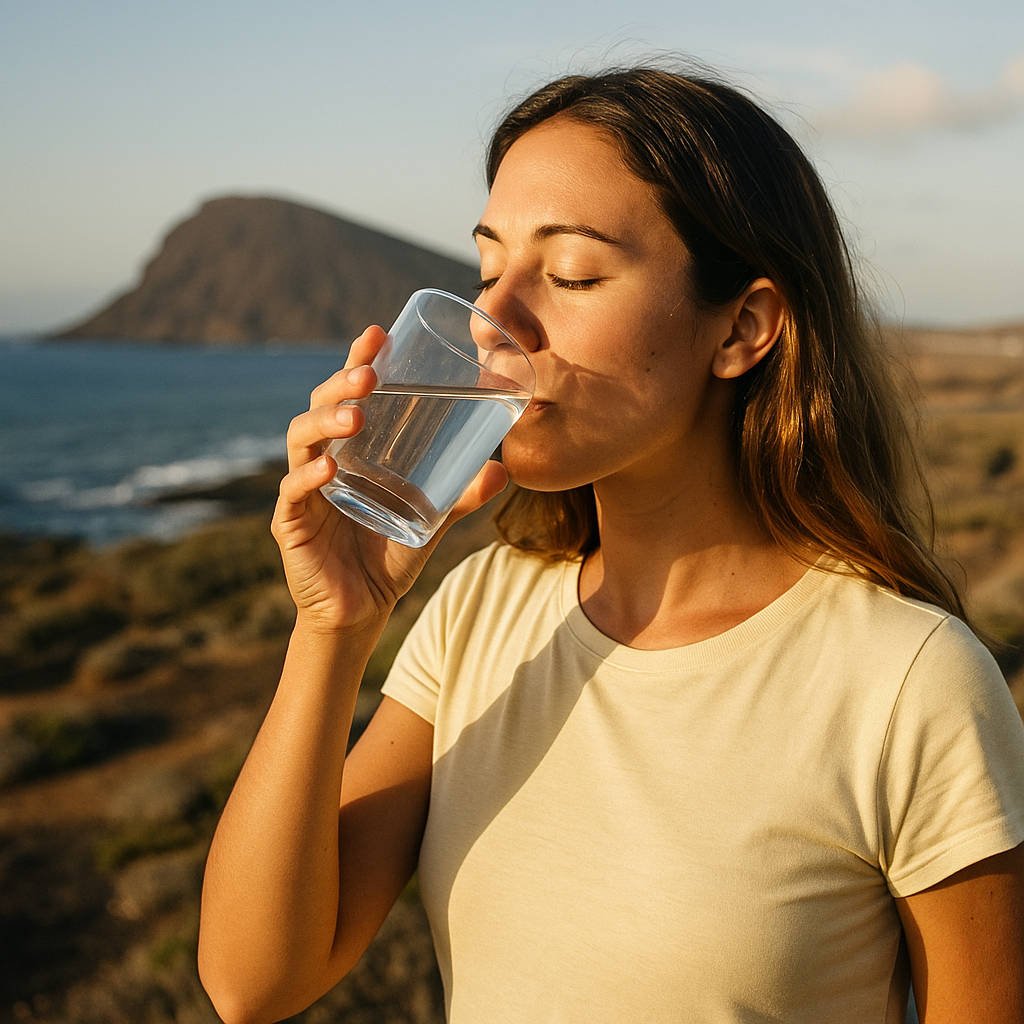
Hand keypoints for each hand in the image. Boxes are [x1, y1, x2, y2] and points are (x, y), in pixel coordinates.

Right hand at [271, 326, 508, 633]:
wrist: (360, 611)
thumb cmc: (390, 557)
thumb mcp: (432, 521)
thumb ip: (462, 496)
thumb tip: (501, 468)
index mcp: (350, 451)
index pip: (348, 395)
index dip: (358, 361)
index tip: (378, 334)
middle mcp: (321, 460)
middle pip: (319, 406)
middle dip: (341, 384)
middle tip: (369, 375)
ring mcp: (302, 490)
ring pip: (299, 440)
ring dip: (325, 422)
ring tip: (356, 417)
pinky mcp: (290, 523)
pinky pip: (292, 493)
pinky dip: (308, 478)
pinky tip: (328, 470)